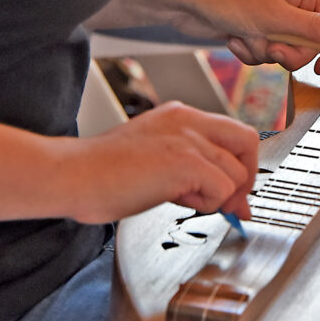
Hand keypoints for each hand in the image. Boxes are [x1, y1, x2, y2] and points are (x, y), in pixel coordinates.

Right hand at [63, 102, 257, 223]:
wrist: (71, 175)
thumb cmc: (104, 175)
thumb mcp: (159, 164)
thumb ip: (198, 174)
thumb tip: (237, 203)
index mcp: (181, 116)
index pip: (235, 133)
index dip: (241, 164)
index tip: (232, 191)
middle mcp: (188, 121)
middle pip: (248, 143)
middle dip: (245, 177)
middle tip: (227, 201)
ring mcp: (188, 139)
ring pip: (236, 174)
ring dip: (218, 196)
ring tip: (182, 197)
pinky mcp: (185, 161)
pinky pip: (222, 189)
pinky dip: (208, 204)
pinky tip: (176, 199)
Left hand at [175, 0, 319, 73]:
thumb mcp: (276, 18)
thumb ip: (314, 30)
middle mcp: (294, 3)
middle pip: (311, 46)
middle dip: (288, 53)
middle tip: (271, 47)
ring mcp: (275, 18)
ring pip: (286, 53)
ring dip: (264, 52)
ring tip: (245, 36)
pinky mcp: (258, 30)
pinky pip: (265, 55)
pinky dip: (250, 52)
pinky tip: (235, 38)